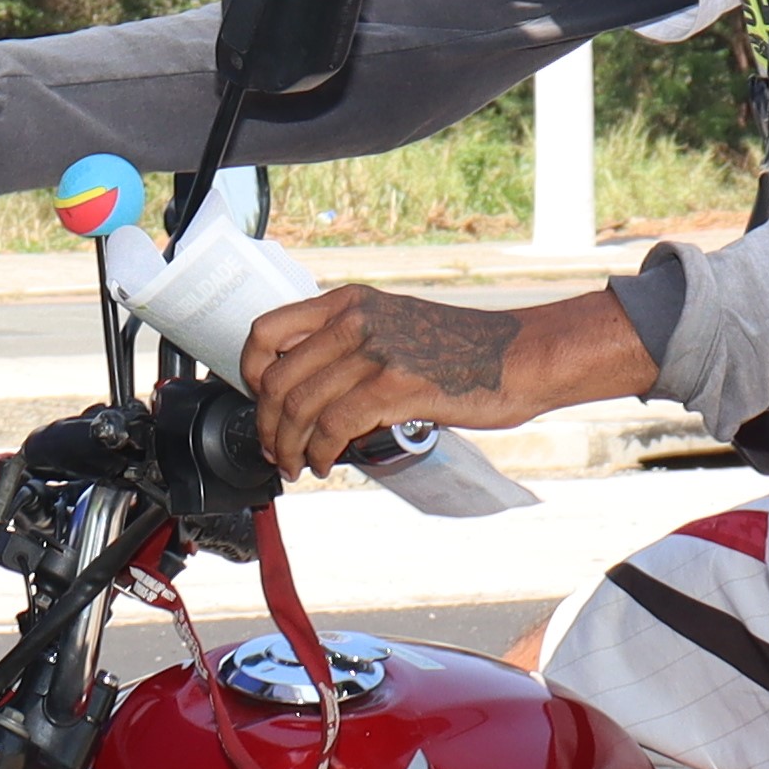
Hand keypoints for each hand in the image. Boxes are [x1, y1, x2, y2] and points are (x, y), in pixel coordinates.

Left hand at [240, 283, 660, 477]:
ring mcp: (374, 351)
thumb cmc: (462, 351)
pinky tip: (325, 464)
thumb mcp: (394, 326)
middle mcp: (354, 320)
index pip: (267, 331)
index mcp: (348, 302)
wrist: (519, 357)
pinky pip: (333, 427)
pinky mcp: (394, 386)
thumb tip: (305, 394)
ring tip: (297, 466)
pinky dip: (320, 454)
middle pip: (276, 379)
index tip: (257, 403)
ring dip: (289, 448)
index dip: (249, 374)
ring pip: (299, 408)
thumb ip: (349, 347)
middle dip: (267, 426)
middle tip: (274, 451)